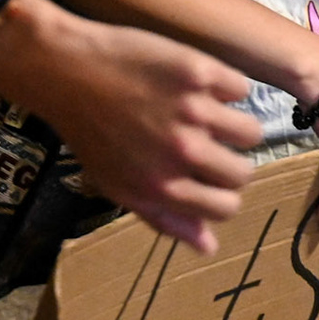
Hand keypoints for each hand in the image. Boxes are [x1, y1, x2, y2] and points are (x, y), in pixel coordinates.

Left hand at [0, 0, 262, 254]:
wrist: (67, 71)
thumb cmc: (91, 132)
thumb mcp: (118, 185)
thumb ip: (166, 218)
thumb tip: (210, 248)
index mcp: (160, 185)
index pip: (225, 208)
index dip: (223, 196)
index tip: (212, 181)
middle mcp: (181, 151)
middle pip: (243, 173)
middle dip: (231, 162)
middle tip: (210, 146)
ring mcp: (193, 110)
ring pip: (251, 132)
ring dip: (233, 125)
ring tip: (208, 115)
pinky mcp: (201, 72)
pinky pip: (240, 89)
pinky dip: (225, 87)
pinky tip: (197, 86)